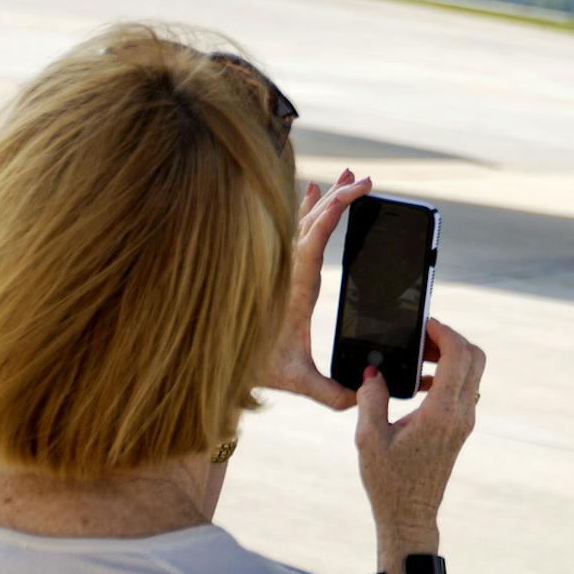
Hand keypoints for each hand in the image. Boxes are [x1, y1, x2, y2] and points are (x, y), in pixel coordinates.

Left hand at [261, 169, 370, 407]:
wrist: (212, 360)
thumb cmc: (253, 367)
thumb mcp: (296, 380)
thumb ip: (331, 392)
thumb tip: (360, 397)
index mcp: (294, 286)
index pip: (316, 236)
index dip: (336, 209)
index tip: (359, 190)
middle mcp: (285, 269)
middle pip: (312, 221)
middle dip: (338, 197)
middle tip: (362, 178)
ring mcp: (278, 267)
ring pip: (301, 221)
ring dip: (324, 199)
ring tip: (343, 176)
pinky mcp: (276, 270)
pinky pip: (291, 230)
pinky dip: (305, 209)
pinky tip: (311, 193)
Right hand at [356, 317, 482, 540]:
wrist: (409, 517)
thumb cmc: (388, 482)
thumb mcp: (368, 437)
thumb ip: (371, 397)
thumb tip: (373, 369)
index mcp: (441, 412)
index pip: (459, 354)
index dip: (444, 331)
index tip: (424, 324)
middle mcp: (461, 414)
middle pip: (475, 357)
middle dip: (452, 339)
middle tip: (424, 337)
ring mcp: (465, 422)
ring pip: (473, 373)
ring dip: (452, 357)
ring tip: (419, 357)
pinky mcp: (461, 429)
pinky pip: (465, 389)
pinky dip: (450, 375)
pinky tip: (421, 383)